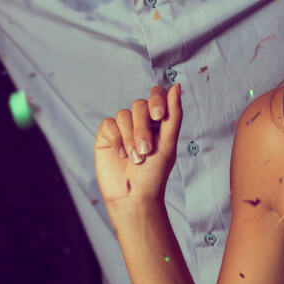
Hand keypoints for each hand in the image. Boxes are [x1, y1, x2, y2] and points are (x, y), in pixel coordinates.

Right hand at [95, 85, 182, 215]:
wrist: (133, 196)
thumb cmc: (154, 174)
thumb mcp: (168, 144)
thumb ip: (173, 115)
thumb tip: (177, 87)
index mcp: (157, 121)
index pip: (156, 95)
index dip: (156, 99)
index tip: (158, 116)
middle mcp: (139, 121)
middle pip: (139, 106)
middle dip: (143, 128)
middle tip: (146, 150)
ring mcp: (122, 128)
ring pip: (123, 115)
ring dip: (131, 138)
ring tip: (135, 158)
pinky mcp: (107, 135)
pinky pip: (109, 124)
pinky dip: (117, 139)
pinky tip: (121, 155)